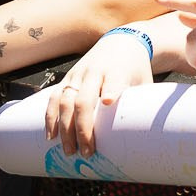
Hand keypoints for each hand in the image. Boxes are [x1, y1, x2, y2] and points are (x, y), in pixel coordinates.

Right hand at [46, 29, 157, 156]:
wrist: (121, 43)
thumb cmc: (134, 68)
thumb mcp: (144, 82)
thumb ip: (140, 104)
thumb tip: (143, 136)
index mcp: (117, 71)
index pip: (113, 81)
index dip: (111, 91)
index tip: (109, 103)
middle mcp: (94, 72)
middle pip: (83, 100)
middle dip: (82, 128)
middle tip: (86, 152)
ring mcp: (78, 75)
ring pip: (65, 100)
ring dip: (64, 127)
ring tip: (68, 150)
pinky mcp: (67, 78)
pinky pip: (54, 97)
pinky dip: (51, 117)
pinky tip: (51, 135)